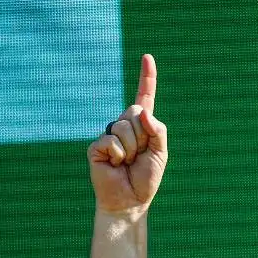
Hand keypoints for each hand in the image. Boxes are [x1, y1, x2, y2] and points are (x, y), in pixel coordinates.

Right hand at [88, 54, 167, 215]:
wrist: (130, 200)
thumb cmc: (146, 178)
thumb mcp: (161, 152)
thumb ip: (157, 129)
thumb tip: (143, 111)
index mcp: (142, 125)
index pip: (144, 97)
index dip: (147, 78)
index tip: (148, 57)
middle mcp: (124, 125)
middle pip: (135, 111)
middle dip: (143, 134)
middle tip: (140, 155)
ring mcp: (109, 134)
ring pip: (124, 126)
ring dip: (132, 148)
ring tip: (128, 162)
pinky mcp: (97, 146)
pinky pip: (112, 140)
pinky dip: (119, 155)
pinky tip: (115, 165)